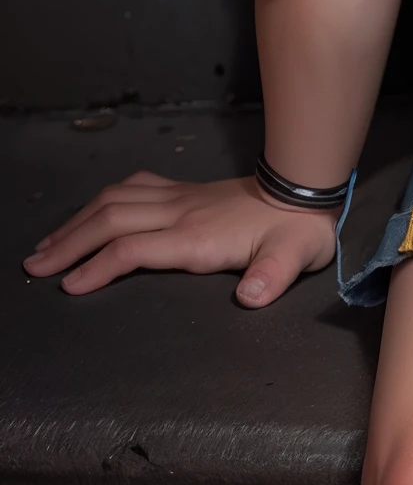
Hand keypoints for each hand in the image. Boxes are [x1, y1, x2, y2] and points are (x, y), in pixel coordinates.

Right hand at [22, 171, 338, 305]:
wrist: (305, 186)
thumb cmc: (297, 229)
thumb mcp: (294, 257)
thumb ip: (272, 277)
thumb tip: (252, 298)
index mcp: (196, 236)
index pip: (134, 248)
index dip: (99, 266)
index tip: (69, 286)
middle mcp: (179, 213)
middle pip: (111, 221)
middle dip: (70, 244)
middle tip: (35, 267)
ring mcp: (179, 198)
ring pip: (115, 201)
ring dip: (78, 221)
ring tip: (49, 244)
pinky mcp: (183, 191)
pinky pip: (132, 188)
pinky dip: (102, 201)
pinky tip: (91, 212)